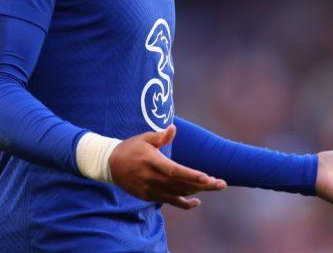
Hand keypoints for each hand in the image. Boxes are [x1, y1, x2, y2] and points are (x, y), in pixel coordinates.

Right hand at [109, 124, 226, 209]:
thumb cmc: (131, 148)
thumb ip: (160, 136)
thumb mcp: (144, 138)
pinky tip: (197, 201)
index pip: (175, 171)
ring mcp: (151, 190)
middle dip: (203, 185)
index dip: (191, 175)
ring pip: (179, 193)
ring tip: (215, 185)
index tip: (207, 177)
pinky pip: (171, 201)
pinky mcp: (150, 196)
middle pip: (182, 184)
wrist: (111, 165)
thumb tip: (174, 129)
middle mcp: (153, 179)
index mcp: (152, 162)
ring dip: (198, 191)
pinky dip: (185, 203)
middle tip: (222, 183)